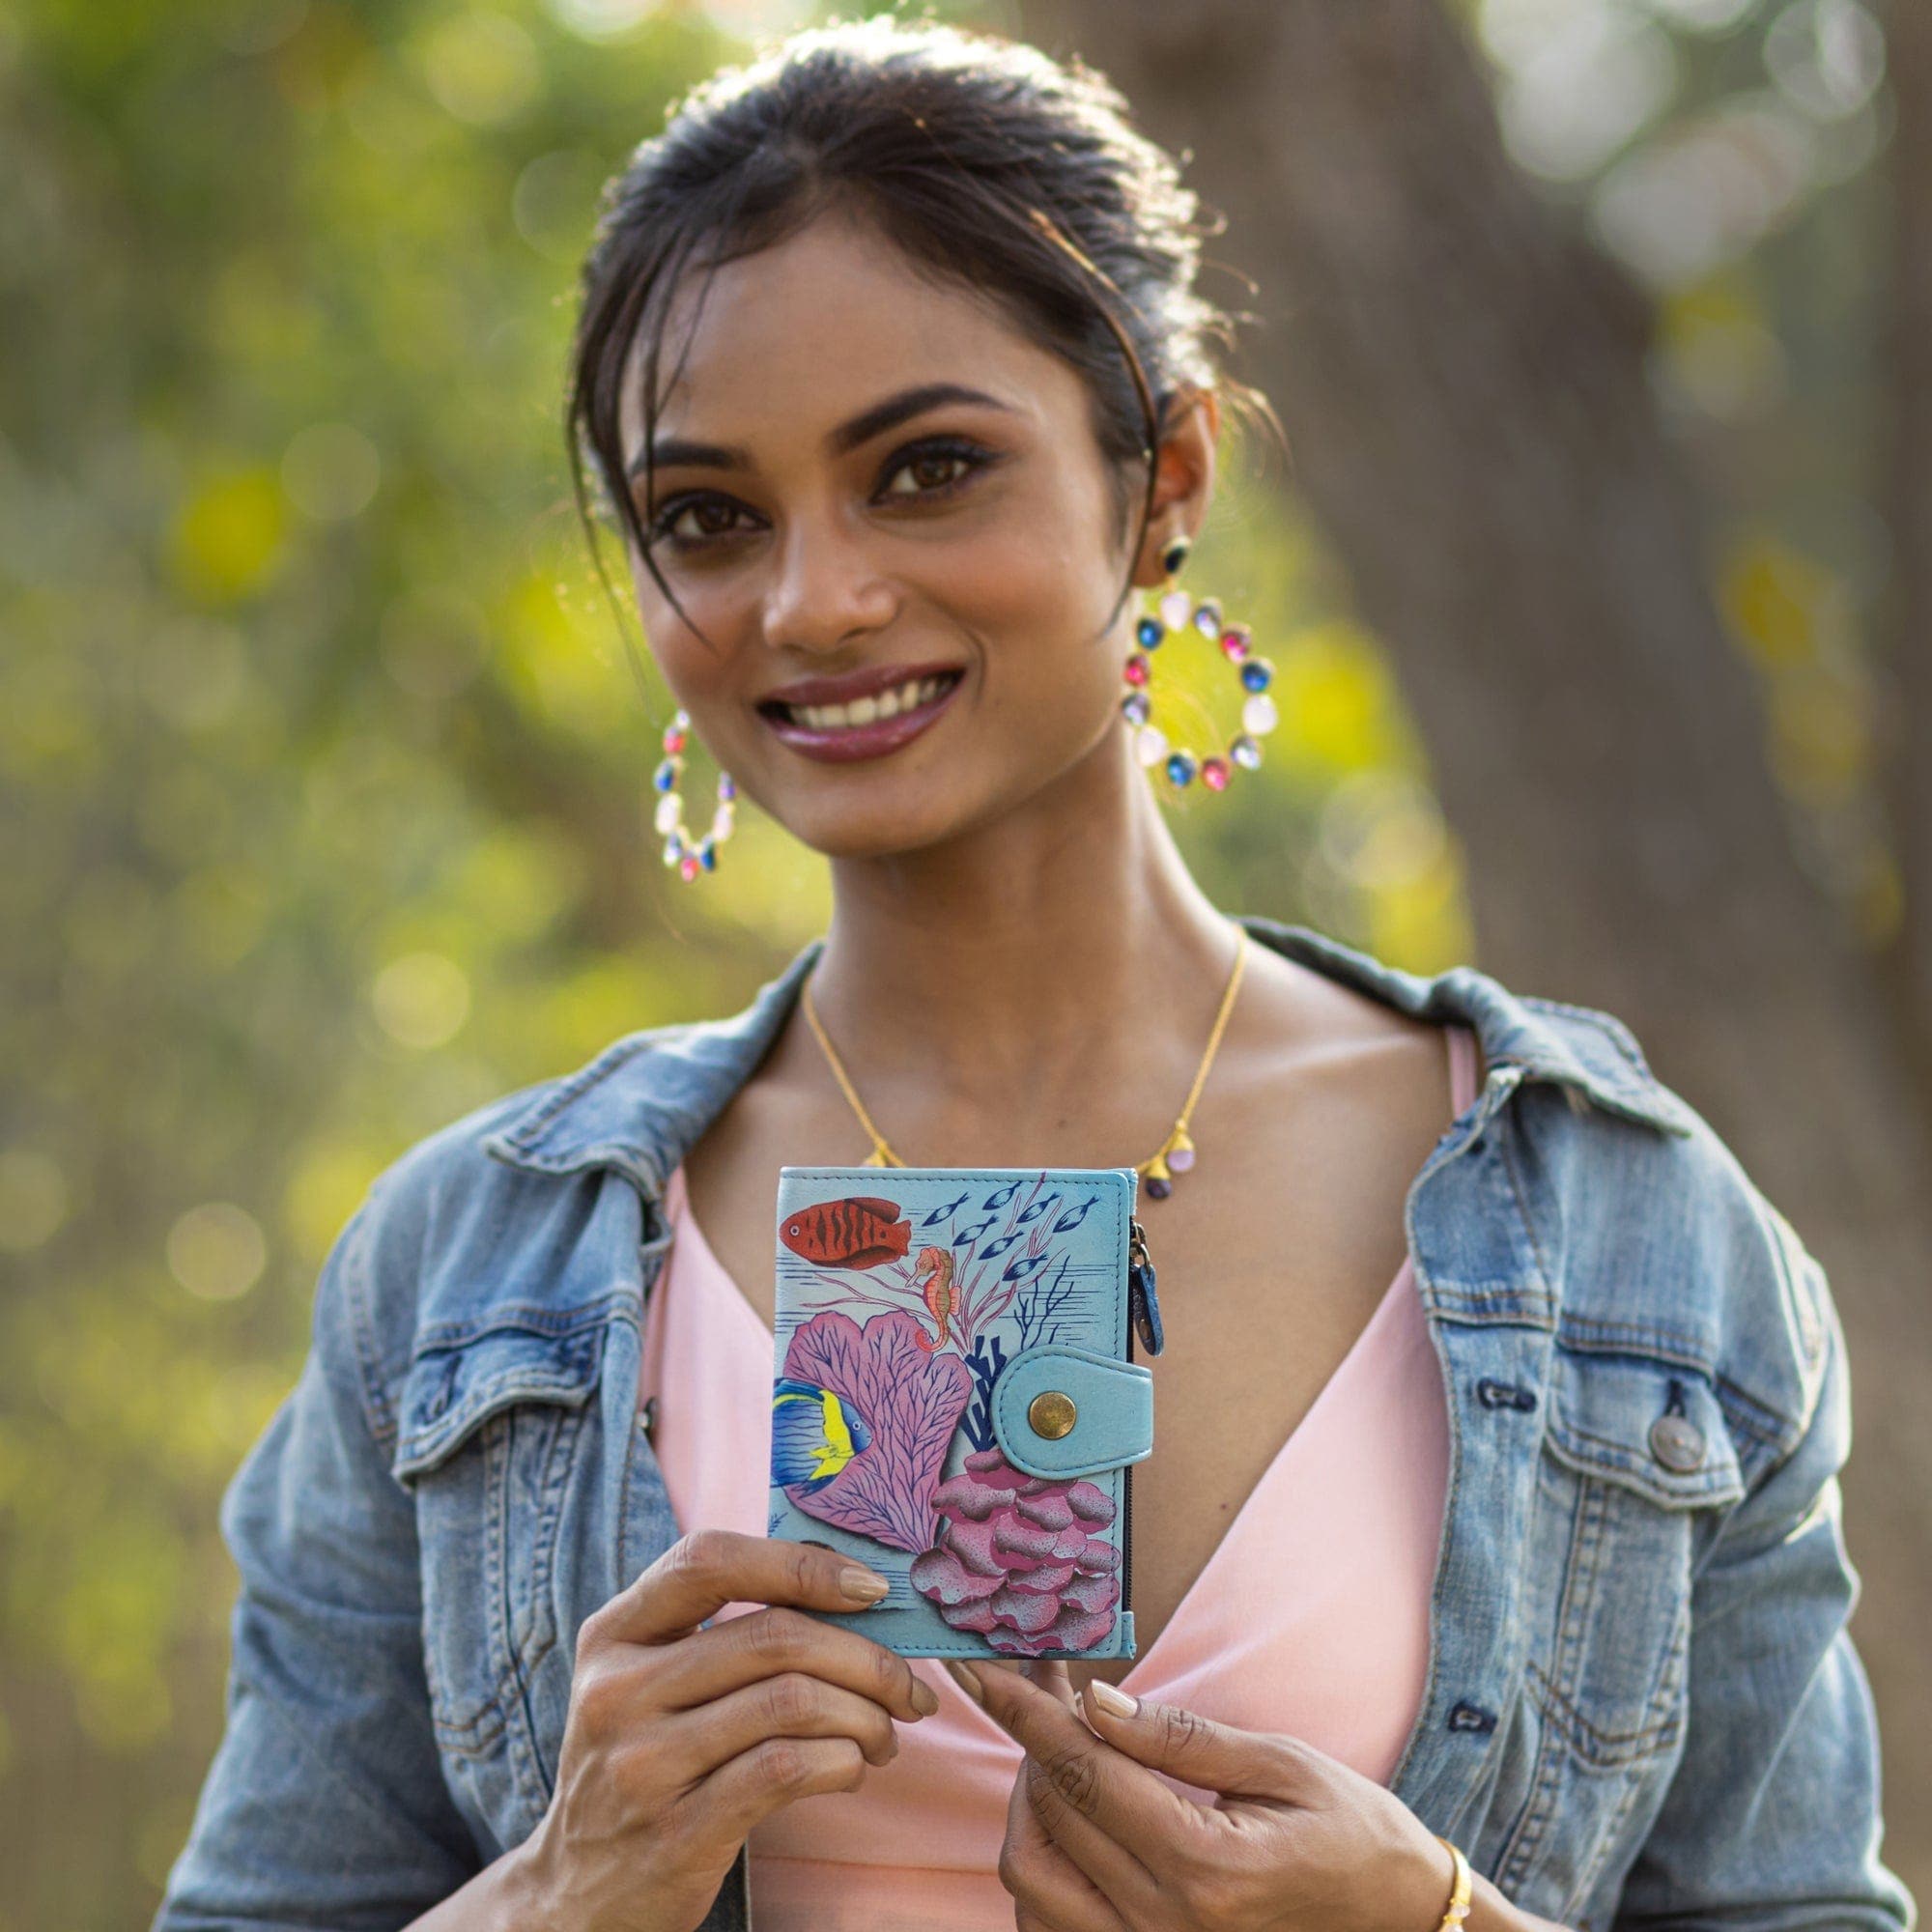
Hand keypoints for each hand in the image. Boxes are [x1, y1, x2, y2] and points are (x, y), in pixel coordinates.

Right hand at [502, 1530, 939, 1931]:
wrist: (580, 1895)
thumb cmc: (645, 1767)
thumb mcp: (649, 1685)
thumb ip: (720, 1634)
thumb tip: (851, 1591)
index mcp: (614, 1634)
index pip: (709, 1559)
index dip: (800, 1564)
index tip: (870, 1588)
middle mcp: (618, 1690)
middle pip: (772, 1635)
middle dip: (865, 1656)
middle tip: (906, 1686)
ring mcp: (642, 1763)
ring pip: (791, 1702)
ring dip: (864, 1715)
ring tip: (883, 1734)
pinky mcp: (677, 1831)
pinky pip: (786, 1769)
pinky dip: (842, 1761)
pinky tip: (852, 1768)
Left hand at [950, 1658, 1452, 1931]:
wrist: (1399, 1922)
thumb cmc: (1353, 1833)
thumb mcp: (1280, 1764)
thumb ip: (1179, 1737)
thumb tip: (1095, 1699)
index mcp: (1204, 1867)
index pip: (1084, 1774)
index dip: (1025, 1713)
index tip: (982, 1669)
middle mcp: (1165, 1925)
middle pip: (1052, 1817)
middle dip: (1033, 1738)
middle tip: (1043, 1684)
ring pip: (1033, 1879)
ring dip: (1029, 1806)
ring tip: (1061, 1752)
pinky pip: (1052, 1923)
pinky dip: (1042, 1867)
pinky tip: (1069, 1819)